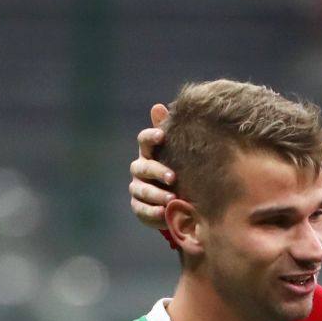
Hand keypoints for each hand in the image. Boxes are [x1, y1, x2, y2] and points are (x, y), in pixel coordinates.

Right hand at [128, 103, 174, 229]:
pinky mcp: (140, 207)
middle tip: (173, 178)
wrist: (183, 198)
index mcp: (149, 152)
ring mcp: (138, 188)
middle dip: (156, 171)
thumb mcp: (179, 151)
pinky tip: (165, 214)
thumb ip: (171, 132)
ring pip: (142, 190)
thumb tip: (159, 106)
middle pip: (142, 167)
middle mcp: (140, 169)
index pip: (144, 140)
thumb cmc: (181, 168)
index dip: (150, 137)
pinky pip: (142, 210)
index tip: (162, 136)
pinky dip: (153, 213)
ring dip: (156, 195)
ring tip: (172, 199)